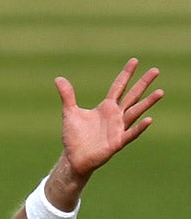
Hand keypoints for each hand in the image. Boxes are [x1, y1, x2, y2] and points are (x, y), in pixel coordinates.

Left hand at [55, 58, 162, 179]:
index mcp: (106, 107)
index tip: (135, 61)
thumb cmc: (74, 136)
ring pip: (135, 112)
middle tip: (155, 70)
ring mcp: (118, 129)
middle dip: (143, 84)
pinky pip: (130, 134)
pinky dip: (139, 128)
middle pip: (132, 96)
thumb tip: (58, 78)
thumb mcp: (70, 113)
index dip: (126, 74)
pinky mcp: (117, 142)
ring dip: (147, 103)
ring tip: (160, 92)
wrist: (73, 158)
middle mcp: (115, 116)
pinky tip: (149, 119)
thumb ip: (67, 96)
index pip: (119, 86)